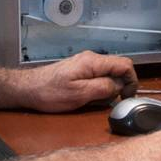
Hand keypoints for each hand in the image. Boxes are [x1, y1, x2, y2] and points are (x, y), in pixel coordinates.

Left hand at [23, 51, 137, 112]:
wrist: (28, 88)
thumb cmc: (50, 92)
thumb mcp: (79, 94)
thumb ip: (102, 88)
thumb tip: (118, 87)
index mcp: (93, 62)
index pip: (125, 64)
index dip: (132, 80)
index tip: (128, 96)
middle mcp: (91, 59)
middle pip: (118, 68)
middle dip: (120, 85)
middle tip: (112, 101)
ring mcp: (85, 64)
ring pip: (108, 74)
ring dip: (108, 88)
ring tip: (96, 101)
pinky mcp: (80, 70)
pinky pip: (98, 77)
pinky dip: (99, 88)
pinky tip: (88, 98)